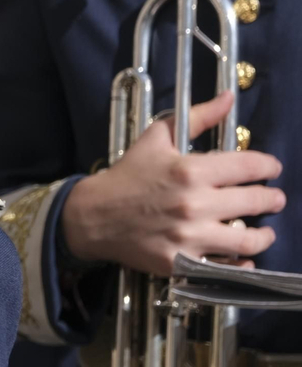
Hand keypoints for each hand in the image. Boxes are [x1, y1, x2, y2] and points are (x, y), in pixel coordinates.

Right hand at [61, 92, 284, 274]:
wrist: (93, 215)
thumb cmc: (127, 175)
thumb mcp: (157, 138)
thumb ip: (197, 117)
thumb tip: (227, 99)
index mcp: (190, 170)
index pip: (249, 166)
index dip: (268, 166)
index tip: (271, 168)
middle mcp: (194, 204)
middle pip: (256, 202)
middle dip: (271, 199)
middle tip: (273, 199)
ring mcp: (188, 236)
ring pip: (248, 239)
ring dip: (263, 235)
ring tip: (264, 232)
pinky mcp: (180, 261)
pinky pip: (225, 267)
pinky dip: (240, 264)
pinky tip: (241, 257)